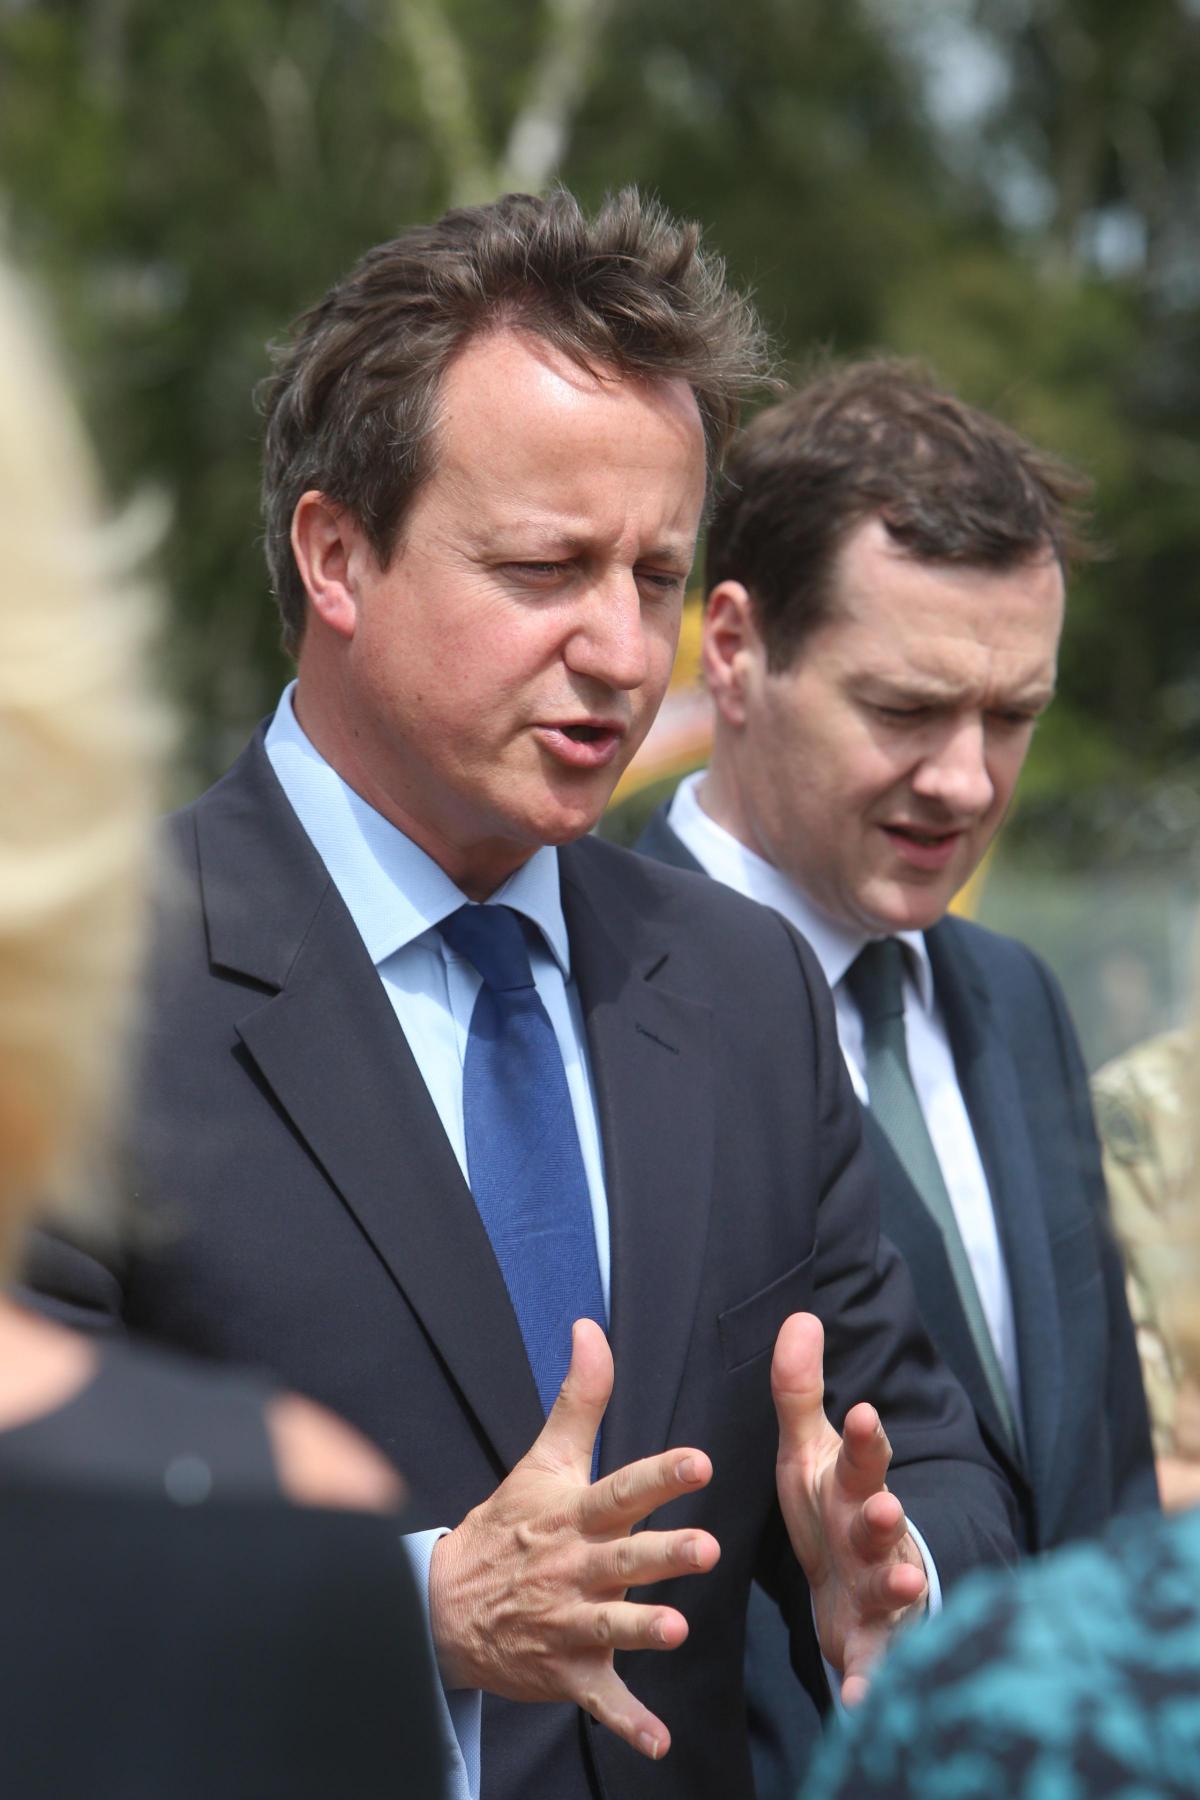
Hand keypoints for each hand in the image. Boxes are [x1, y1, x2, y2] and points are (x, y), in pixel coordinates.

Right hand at [429, 1318, 719, 1759]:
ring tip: (676, 1631)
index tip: (698, 1463)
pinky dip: (627, 1725)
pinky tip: (660, 1743)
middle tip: (706, 1550)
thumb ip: (580, 1399)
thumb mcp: (542, 1461)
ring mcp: (568, 1624)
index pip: (620, 1489)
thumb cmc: (509, 1525)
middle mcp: (573, 1568)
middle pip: (624, 1560)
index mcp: (573, 1515)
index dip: (659, 1476)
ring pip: (612, 1628)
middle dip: (662, 1558)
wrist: (445, 1605)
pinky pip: (600, 1702)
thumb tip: (592, 1329)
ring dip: (643, 1632)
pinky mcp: (567, 1673)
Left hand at [773, 1311, 926, 1706]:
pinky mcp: (874, 1644)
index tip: (864, 1414)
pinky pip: (875, 1663)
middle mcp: (877, 1536)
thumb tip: (800, 1316)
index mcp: (856, 1488)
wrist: (856, 1589)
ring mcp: (882, 1591)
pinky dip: (871, 1681)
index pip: (866, 1459)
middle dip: (886, 1514)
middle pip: (884, 1522)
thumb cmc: (832, 1511)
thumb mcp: (809, 1453)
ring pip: (894, 1586)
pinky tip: (861, 1697)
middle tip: (886, 1506)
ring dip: (897, 1585)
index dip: (868, 1440)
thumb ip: (800, 1391)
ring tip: (901, 1584)